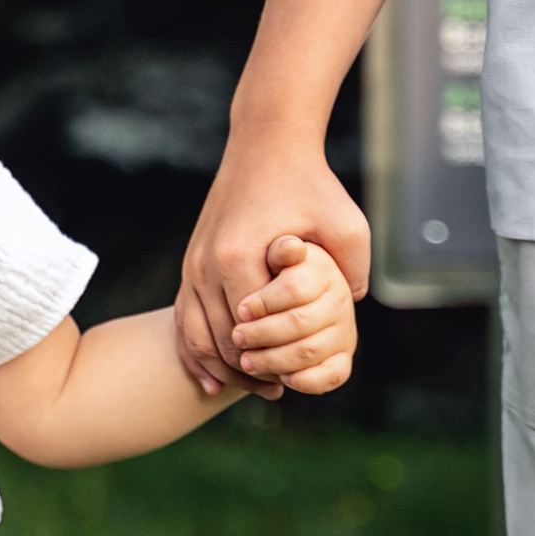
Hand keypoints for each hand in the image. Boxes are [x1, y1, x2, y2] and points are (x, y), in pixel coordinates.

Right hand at [177, 129, 369, 398]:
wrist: (266, 144)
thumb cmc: (310, 184)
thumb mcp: (347, 224)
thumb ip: (351, 271)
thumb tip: (350, 309)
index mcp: (238, 258)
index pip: (250, 333)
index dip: (272, 363)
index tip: (296, 379)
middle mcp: (205, 265)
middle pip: (220, 341)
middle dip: (247, 372)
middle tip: (278, 391)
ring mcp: (192, 263)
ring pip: (195, 335)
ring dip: (220, 367)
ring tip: (251, 387)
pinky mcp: (190, 261)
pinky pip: (183, 318)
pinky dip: (194, 350)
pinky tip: (211, 378)